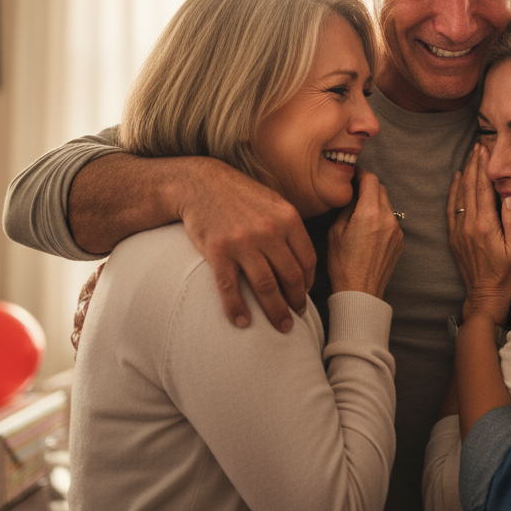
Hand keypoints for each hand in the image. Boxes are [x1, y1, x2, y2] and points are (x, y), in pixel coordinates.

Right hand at [175, 158, 315, 331]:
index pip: (308, 260)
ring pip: (266, 287)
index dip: (310, 282)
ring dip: (276, 312)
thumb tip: (303, 261)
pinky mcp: (218, 252)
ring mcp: (243, 242)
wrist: (200, 184)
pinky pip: (231, 288)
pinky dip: (237, 309)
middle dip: (296, 302)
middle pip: (291, 277)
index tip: (306, 293)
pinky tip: (243, 322)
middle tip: (298, 316)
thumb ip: (289, 228)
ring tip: (282, 326)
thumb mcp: (273, 202)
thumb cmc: (240, 195)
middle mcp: (269, 231)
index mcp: (288, 218)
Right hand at [328, 169, 403, 298]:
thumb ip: (347, 208)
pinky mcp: (400, 241)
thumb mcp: (335, 231)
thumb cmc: (342, 264)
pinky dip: (381, 219)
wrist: (360, 292)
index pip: (371, 180)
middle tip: (354, 191)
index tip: (352, 174)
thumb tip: (353, 196)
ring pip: (388, 205)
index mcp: (370, 213)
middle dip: (368, 187)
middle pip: (381, 190)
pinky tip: (368, 230)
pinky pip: (391, 221)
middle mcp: (388, 219)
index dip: (360, 173)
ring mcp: (397, 231)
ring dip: (375, 203)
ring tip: (360, 214)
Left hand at [447, 146, 510, 325]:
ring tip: (470, 157)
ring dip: (464, 174)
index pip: (482, 189)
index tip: (484, 150)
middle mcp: (469, 225)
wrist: (486, 294)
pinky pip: (451, 208)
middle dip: (474, 165)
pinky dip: (453, 191)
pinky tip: (457, 180)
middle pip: (469, 187)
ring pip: (459, 195)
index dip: (483, 167)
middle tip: (477, 146)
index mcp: (485, 225)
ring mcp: (459, 230)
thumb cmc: (506, 273)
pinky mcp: (454, 237)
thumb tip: (508, 197)